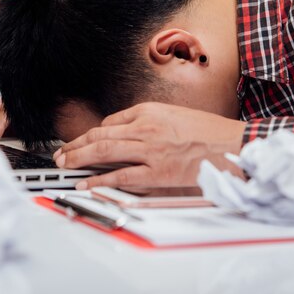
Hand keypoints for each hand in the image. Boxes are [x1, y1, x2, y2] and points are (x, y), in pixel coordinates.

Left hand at [53, 102, 246, 189]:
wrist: (232, 145)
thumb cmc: (208, 131)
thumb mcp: (174, 115)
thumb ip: (148, 122)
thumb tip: (125, 132)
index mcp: (149, 111)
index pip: (110, 122)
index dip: (91, 133)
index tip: (81, 141)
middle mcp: (145, 127)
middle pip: (99, 135)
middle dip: (75, 144)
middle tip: (61, 153)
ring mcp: (150, 150)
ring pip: (104, 152)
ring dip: (79, 159)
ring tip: (64, 165)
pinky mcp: (157, 172)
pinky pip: (121, 175)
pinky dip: (99, 180)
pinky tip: (86, 182)